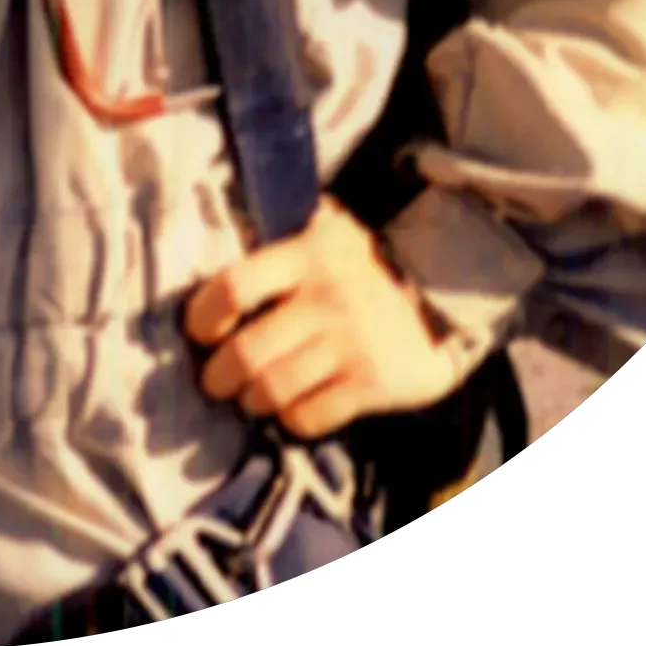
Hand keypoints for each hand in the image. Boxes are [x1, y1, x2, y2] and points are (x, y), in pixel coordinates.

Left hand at [184, 196, 462, 438]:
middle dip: (219, 376)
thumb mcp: (327, 231)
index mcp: (306, 254)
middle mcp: (326, 298)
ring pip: (273, 389)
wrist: (444, 296)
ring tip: (249, 397)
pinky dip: (290, 419)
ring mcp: (350, 343)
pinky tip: (289, 409)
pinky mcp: (371, 383)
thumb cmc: (365, 265)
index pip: (235, 286)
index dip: (204, 315)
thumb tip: (224, 226)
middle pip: (247, 352)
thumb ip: (283, 231)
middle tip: (215, 381)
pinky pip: (310, 416)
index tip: (201, 331)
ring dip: (252, 400)